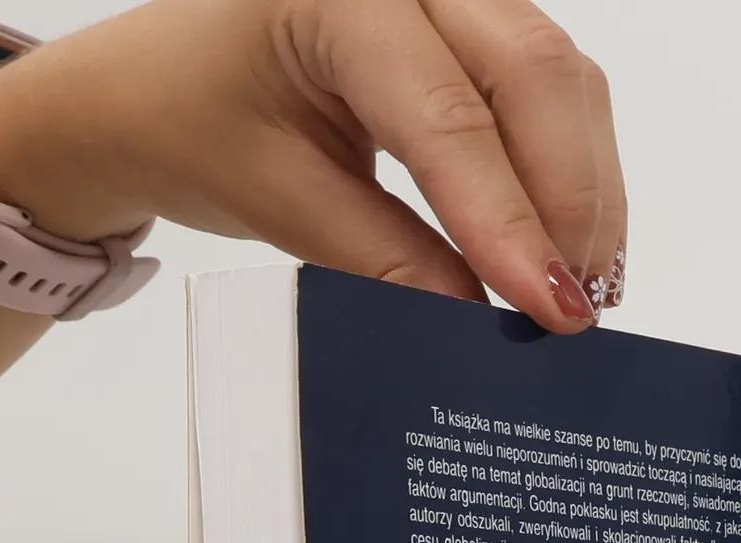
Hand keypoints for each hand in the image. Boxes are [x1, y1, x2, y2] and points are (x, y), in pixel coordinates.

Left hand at [0, 0, 625, 332]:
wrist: (157, 85)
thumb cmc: (195, 124)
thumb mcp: (277, 201)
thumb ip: (380, 256)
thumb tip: (472, 316)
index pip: (449, 118)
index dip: (507, 220)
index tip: (547, 307)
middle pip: (534, 75)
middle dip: (569, 202)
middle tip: (575, 311)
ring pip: (558, 77)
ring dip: (583, 188)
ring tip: (581, 289)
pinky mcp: (472, 23)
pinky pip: (546, 85)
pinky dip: (567, 168)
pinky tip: (566, 244)